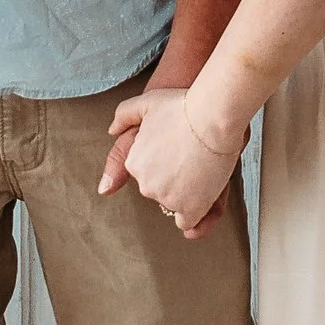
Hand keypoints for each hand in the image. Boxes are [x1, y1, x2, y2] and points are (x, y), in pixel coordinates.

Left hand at [98, 87, 243, 236]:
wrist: (213, 117)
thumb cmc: (183, 106)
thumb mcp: (147, 103)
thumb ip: (124, 115)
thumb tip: (111, 131)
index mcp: (133, 163)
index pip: (146, 173)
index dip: (163, 162)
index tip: (177, 151)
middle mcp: (146, 185)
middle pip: (159, 190)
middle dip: (173, 179)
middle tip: (192, 161)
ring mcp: (168, 198)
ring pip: (174, 203)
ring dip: (186, 194)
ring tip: (202, 173)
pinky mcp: (190, 208)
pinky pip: (188, 221)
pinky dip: (194, 215)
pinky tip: (202, 200)